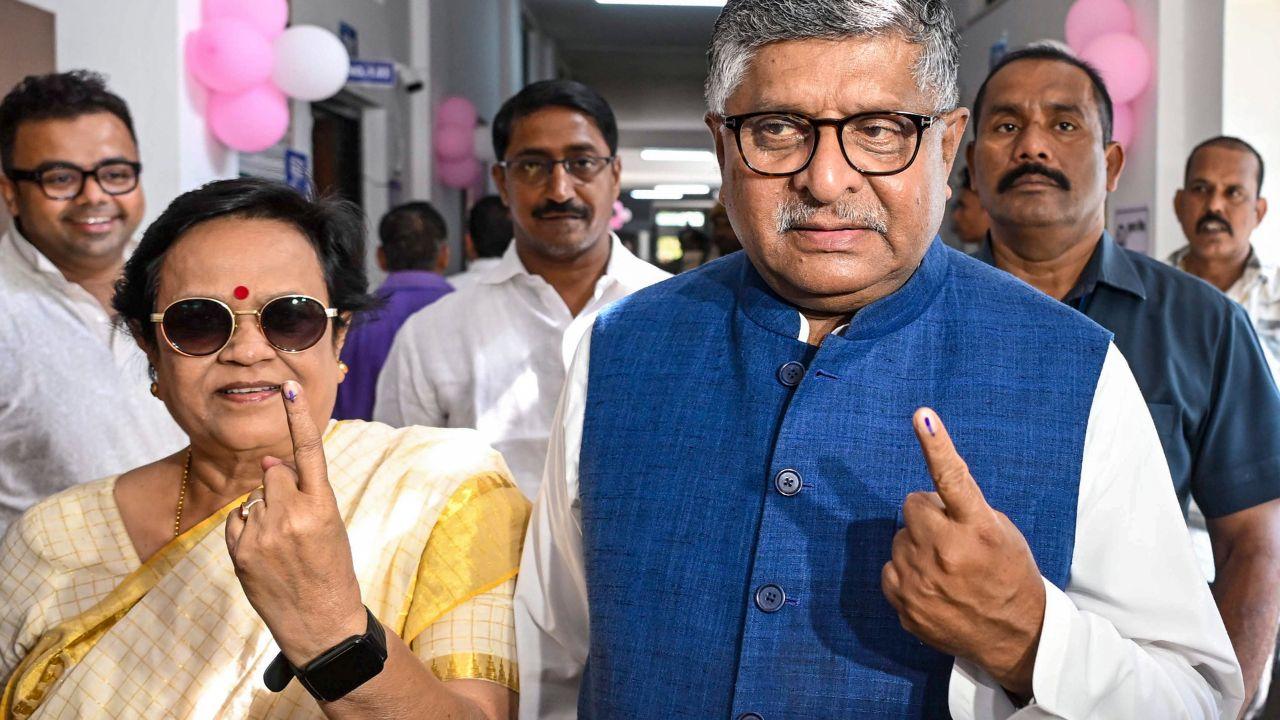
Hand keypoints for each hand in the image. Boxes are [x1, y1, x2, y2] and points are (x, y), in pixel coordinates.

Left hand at [225, 380, 365, 666]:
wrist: (321, 621)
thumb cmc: (330, 570)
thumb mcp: (330, 526)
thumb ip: (302, 492)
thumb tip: (270, 465)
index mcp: (323, 506)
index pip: (308, 451)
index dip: (298, 417)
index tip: (287, 387)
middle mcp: (292, 514)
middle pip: (274, 475)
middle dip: (280, 487)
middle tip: (297, 524)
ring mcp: (263, 532)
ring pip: (256, 497)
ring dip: (265, 512)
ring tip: (283, 546)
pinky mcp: (240, 549)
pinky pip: (237, 519)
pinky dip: (247, 530)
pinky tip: (264, 554)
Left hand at [880, 408, 1045, 697]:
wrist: (1014, 637)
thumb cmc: (1009, 575)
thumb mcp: (1001, 533)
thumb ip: (963, 511)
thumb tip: (924, 502)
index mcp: (978, 528)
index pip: (954, 477)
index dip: (937, 444)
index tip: (922, 416)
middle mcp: (947, 551)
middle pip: (913, 504)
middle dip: (928, 514)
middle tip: (951, 535)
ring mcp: (921, 578)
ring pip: (901, 537)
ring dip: (918, 545)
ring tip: (947, 567)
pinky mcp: (904, 600)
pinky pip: (890, 566)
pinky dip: (907, 571)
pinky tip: (933, 585)